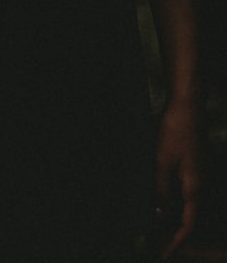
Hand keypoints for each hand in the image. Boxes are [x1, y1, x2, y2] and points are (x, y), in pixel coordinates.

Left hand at [154, 99, 200, 258]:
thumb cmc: (175, 130)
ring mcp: (197, 174)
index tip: (164, 254)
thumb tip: (160, 216)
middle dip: (172, 235)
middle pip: (188, 218)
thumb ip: (161, 190)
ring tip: (154, 230)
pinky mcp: (191, 165)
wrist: (187, 105)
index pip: (188, 224)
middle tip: (155, 246)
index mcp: (194, 186)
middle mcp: (199, 184)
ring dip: (171, 219)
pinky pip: (182, 191)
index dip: (176, 242)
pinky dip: (171, 202)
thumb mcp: (161, 162)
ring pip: (185, 205)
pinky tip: (159, 202)